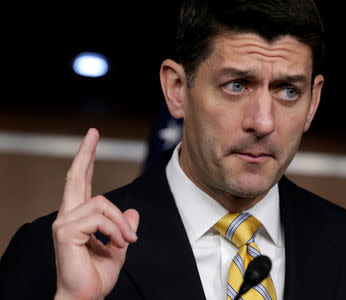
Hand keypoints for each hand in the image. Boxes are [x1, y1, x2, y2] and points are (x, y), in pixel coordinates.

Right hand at [52, 128, 138, 299]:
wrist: (85, 298)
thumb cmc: (96, 276)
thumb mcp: (119, 247)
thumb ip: (123, 228)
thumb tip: (133, 212)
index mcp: (79, 218)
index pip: (82, 183)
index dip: (86, 160)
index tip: (91, 139)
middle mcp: (68, 216)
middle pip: (76, 177)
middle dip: (85, 153)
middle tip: (93, 132)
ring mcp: (64, 222)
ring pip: (102, 203)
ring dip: (121, 223)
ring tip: (127, 240)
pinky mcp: (65, 232)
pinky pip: (99, 218)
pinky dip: (115, 229)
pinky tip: (119, 243)